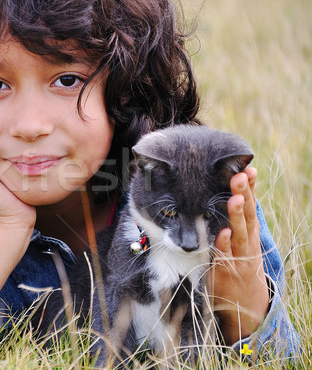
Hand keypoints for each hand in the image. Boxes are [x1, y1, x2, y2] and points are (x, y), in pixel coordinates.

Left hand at [212, 167, 269, 343]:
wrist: (247, 304)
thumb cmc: (241, 265)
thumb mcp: (243, 241)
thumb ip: (238, 220)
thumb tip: (233, 193)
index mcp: (249, 232)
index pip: (251, 205)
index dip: (250, 188)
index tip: (249, 168)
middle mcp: (246, 242)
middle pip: (246, 216)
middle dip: (243, 195)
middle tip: (238, 175)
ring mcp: (238, 256)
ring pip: (239, 234)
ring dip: (236, 216)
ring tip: (234, 199)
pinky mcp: (225, 270)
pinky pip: (225, 256)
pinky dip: (225, 245)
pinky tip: (223, 233)